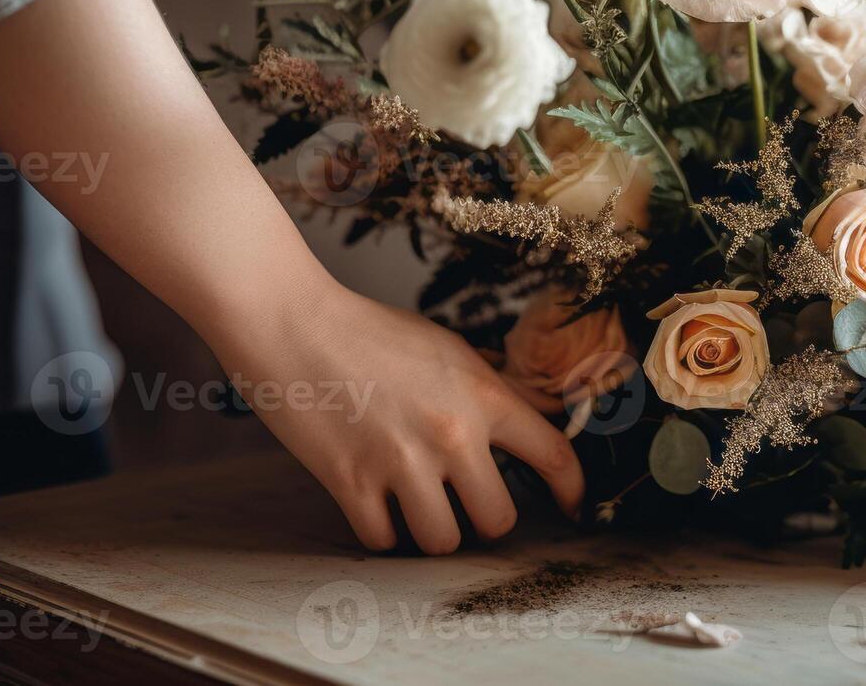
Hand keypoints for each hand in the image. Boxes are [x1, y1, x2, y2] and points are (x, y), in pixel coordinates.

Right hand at [208, 282, 582, 553]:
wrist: (293, 323)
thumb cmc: (368, 331)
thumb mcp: (447, 347)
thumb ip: (490, 383)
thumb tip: (531, 407)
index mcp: (483, 395)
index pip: (553, 454)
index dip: (572, 489)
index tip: (572, 507)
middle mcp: (452, 433)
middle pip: (498, 520)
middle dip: (484, 518)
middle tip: (464, 503)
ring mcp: (402, 462)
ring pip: (443, 542)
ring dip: (433, 531)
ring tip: (417, 506)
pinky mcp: (351, 483)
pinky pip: (384, 541)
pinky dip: (382, 532)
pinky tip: (376, 505)